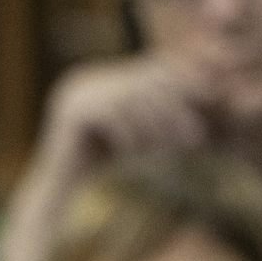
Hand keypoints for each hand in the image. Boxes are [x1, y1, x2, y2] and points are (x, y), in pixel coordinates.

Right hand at [36, 54, 221, 169]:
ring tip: (180, 145)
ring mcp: (74, 93)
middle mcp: (82, 76)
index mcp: (97, 74)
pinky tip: (138, 154)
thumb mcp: (134, 130)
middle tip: (198, 135)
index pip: (147, 70)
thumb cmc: (98, 163)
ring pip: (131, 101)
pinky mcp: (70, 114)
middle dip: (175, 109)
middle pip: (142, 82)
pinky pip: (114, 118)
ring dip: (159, 125)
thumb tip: (201, 89)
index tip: (207, 113)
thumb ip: (155, 110)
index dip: (181, 89)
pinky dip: (131, 136)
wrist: (53, 190)